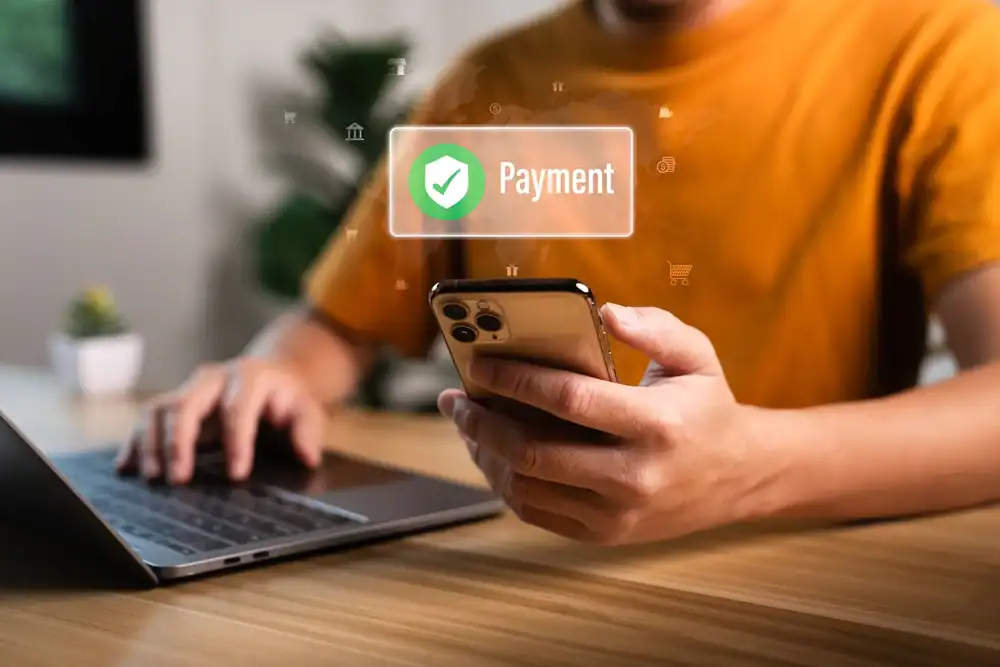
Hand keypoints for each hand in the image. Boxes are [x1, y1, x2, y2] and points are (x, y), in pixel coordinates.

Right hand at [116, 358, 324, 483]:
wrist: (271, 377)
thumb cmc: (287, 400)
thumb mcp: (307, 410)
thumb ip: (308, 431)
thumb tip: (307, 457)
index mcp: (249, 378)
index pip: (238, 408)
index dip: (237, 441)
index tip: (237, 475)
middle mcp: (213, 378)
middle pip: (186, 404)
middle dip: (179, 442)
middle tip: (179, 479)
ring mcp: (189, 389)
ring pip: (160, 409)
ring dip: (152, 444)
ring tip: (153, 478)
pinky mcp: (174, 403)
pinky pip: (147, 419)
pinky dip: (135, 442)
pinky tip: (127, 467)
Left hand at [439, 304, 776, 544]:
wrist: (740, 477)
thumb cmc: (707, 406)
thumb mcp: (695, 355)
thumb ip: (654, 327)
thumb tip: (605, 313)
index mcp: (655, 423)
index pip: (568, 399)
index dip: (516, 378)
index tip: (480, 363)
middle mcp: (633, 474)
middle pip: (532, 451)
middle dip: (482, 422)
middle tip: (457, 399)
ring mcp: (616, 513)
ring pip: (526, 487)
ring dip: (485, 453)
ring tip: (468, 423)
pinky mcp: (603, 533)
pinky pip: (536, 512)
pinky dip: (504, 482)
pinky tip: (493, 453)